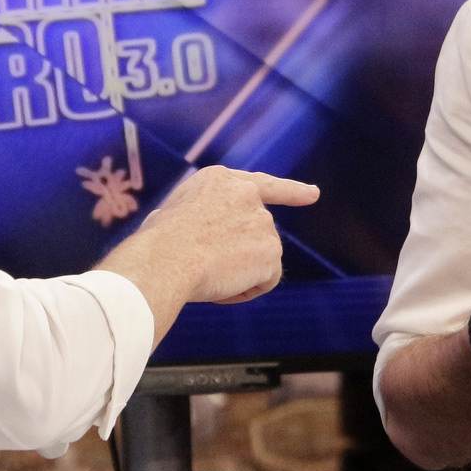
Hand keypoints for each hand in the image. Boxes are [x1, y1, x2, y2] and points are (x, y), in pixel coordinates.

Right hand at [130, 165, 320, 304]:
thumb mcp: (170, 214)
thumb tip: (193, 236)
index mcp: (220, 180)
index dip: (290, 191)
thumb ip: (196, 217)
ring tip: (208, 276)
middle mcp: (247, 193)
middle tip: (211, 269)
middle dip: (246, 253)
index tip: (313, 194)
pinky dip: (247, 290)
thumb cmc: (157, 243)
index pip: (262, 184)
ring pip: (261, 259)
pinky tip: (223, 287)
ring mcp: (262, 220)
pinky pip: (266, 281)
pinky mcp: (271, 249)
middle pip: (257, 232)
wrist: (166, 258)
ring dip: (240, 274)